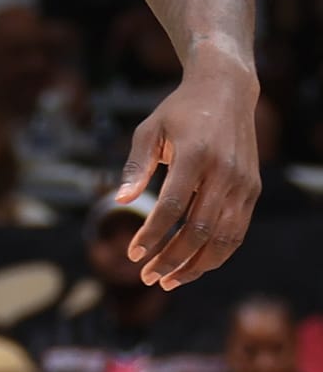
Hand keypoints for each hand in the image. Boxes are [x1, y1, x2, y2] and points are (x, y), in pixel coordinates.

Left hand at [114, 59, 259, 289]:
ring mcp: (242, 183)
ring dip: (194, 266)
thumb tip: (119, 201)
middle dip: (170, 259)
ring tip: (168, 280)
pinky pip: (236, 232)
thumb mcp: (149, 129)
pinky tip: (193, 266)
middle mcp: (223, 172)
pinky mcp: (252, 190)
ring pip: (222, 239)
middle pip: (198, 230)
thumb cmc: (180, 111)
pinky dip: (216, 255)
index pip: (172, 207)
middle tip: (145, 276)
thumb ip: (135, 166)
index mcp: (196, 155)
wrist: (226, 90)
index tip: (132, 254)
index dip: (152, 235)